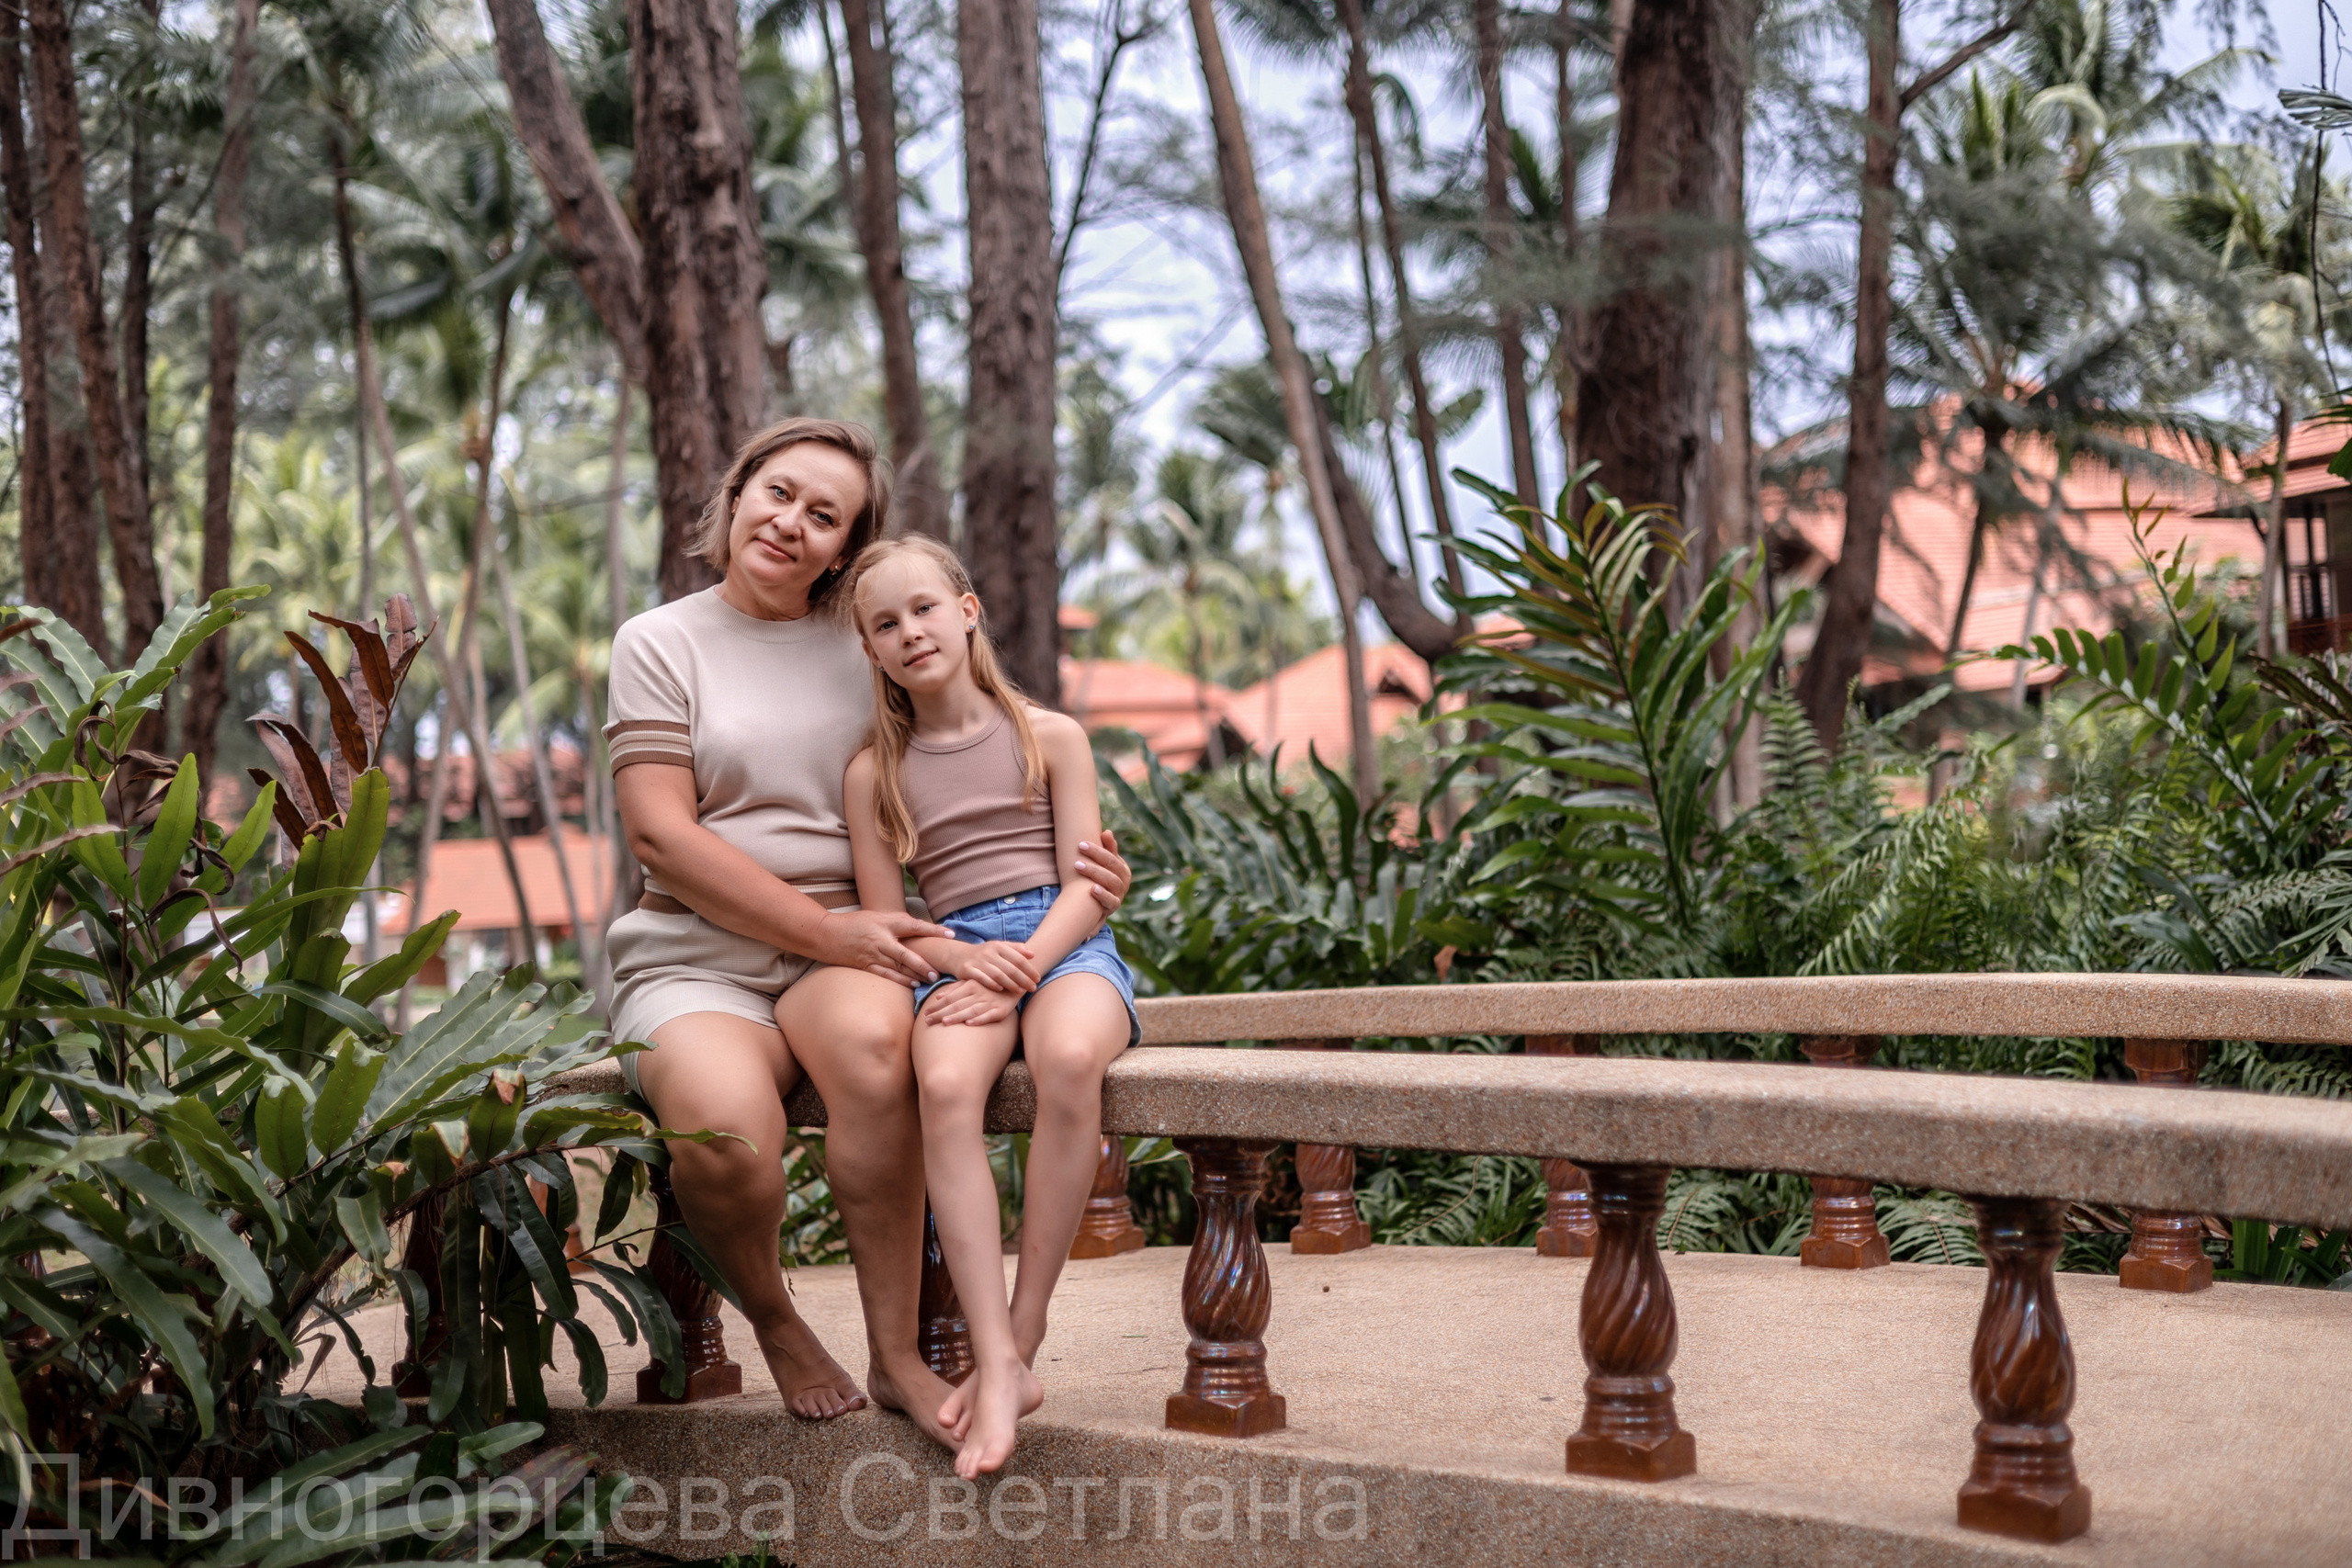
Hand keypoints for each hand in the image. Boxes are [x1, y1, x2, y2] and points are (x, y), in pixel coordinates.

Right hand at [816, 909, 949, 986]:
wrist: (827, 934)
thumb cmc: (856, 923)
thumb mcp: (878, 917)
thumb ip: (898, 923)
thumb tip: (922, 930)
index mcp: (886, 922)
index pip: (914, 926)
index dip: (933, 930)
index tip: (950, 934)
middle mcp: (880, 938)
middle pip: (906, 953)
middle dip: (923, 963)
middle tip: (938, 970)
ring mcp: (872, 953)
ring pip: (897, 967)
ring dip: (915, 974)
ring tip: (931, 979)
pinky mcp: (865, 965)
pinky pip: (885, 975)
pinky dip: (900, 981)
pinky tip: (912, 984)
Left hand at [922, 978, 1016, 1027]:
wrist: (1017, 981)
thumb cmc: (990, 984)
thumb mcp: (972, 982)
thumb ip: (955, 988)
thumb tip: (938, 995)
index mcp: (971, 985)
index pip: (950, 997)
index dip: (937, 1005)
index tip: (925, 1013)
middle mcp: (979, 993)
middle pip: (957, 1005)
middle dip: (941, 1013)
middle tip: (927, 1021)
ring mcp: (990, 1002)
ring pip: (970, 1010)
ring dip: (957, 1017)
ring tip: (944, 1023)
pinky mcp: (1001, 1010)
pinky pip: (989, 1016)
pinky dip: (979, 1019)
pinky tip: (969, 1024)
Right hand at [957, 939, 1041, 994]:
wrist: (959, 955)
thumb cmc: (985, 954)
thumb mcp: (999, 947)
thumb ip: (1015, 949)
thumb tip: (1032, 954)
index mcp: (998, 946)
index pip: (1018, 958)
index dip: (1029, 969)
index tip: (1038, 978)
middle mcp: (988, 952)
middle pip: (1010, 968)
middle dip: (1023, 979)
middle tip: (1033, 988)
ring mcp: (978, 961)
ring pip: (998, 974)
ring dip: (1011, 984)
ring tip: (1020, 992)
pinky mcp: (968, 970)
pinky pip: (982, 978)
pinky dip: (992, 984)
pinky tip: (1001, 990)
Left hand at [1074, 828, 1131, 916]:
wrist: (1096, 907)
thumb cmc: (1099, 881)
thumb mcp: (1104, 866)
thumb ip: (1106, 850)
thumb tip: (1107, 832)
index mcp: (1122, 869)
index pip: (1111, 856)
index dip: (1097, 850)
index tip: (1081, 844)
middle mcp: (1123, 881)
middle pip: (1112, 867)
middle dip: (1094, 859)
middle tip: (1077, 854)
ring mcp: (1119, 894)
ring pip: (1111, 882)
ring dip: (1095, 873)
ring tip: (1079, 866)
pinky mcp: (1112, 907)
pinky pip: (1110, 901)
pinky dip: (1102, 896)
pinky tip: (1092, 889)